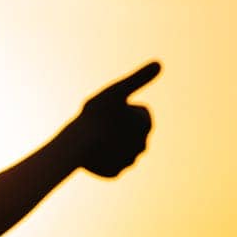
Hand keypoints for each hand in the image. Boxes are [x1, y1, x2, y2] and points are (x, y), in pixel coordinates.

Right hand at [64, 61, 159, 177]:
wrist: (76, 146)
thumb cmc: (96, 116)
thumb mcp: (116, 91)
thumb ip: (139, 78)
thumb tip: (160, 63)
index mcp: (146, 126)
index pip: (138, 113)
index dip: (122, 108)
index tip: (109, 110)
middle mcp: (142, 146)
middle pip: (130, 131)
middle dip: (119, 127)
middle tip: (99, 122)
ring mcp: (128, 162)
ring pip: (120, 147)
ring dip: (111, 142)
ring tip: (95, 136)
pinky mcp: (114, 173)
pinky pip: (110, 162)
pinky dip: (103, 157)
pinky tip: (92, 150)